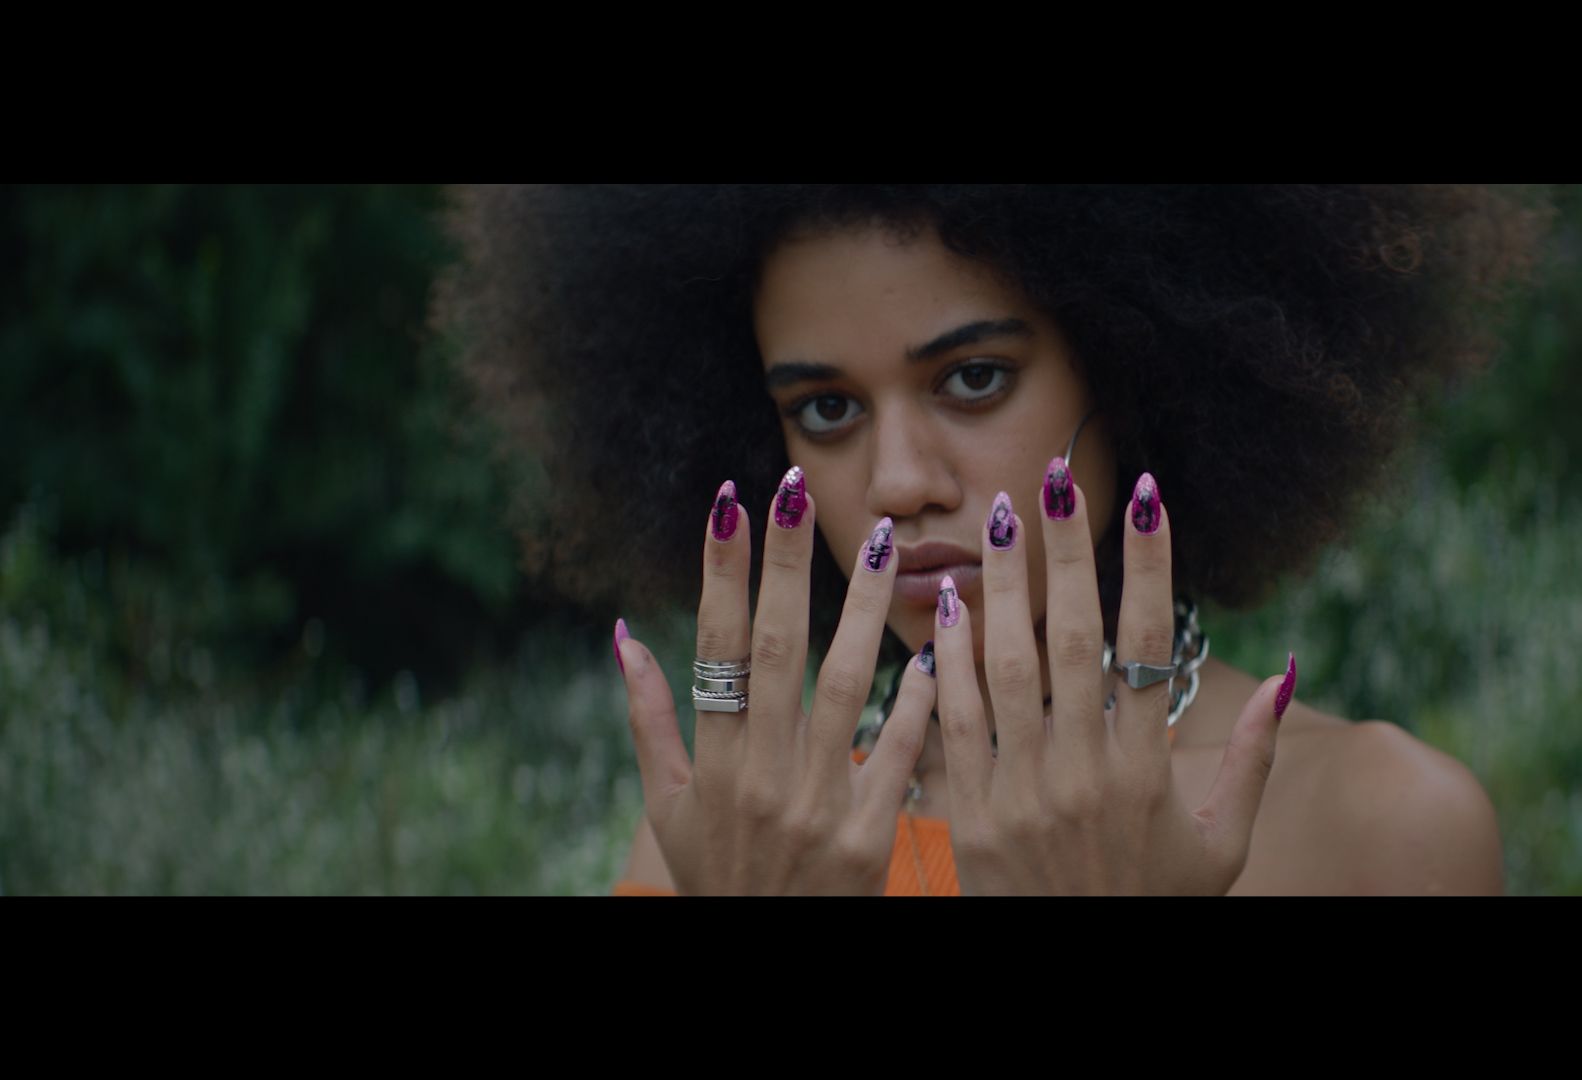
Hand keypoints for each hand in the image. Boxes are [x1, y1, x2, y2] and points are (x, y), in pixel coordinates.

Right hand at [614, 469, 933, 894]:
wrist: (767, 956)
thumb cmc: (718, 877)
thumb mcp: (667, 808)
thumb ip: (649, 720)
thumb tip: (624, 633)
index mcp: (713, 763)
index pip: (715, 646)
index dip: (722, 571)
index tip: (731, 502)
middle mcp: (762, 776)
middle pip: (778, 649)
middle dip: (787, 565)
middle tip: (798, 490)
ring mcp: (819, 805)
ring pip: (848, 685)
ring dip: (865, 607)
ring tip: (884, 541)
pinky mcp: (871, 836)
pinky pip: (900, 751)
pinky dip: (919, 697)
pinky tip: (938, 643)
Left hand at [933, 464, 1293, 894]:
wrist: (1080, 973)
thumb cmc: (1157, 909)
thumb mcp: (1222, 847)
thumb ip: (1255, 763)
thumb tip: (1288, 672)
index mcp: (1147, 774)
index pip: (1147, 646)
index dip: (1149, 565)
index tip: (1149, 496)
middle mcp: (1085, 776)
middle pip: (1074, 640)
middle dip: (1066, 553)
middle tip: (1054, 479)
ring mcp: (1023, 797)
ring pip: (1007, 672)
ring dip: (1001, 589)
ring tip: (994, 519)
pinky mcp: (970, 821)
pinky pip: (955, 728)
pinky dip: (950, 665)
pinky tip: (950, 607)